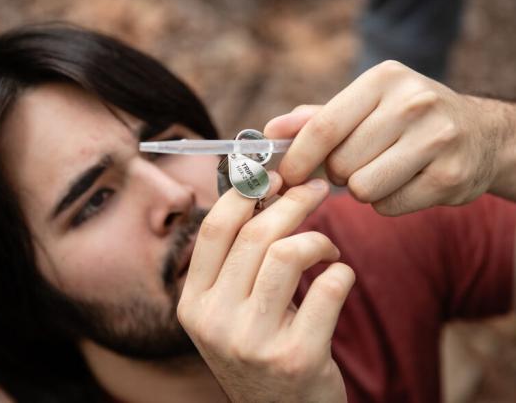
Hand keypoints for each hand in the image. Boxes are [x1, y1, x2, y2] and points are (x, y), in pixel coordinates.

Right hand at [178, 174, 354, 402]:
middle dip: (293, 201)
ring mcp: (253, 342)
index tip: (274, 176)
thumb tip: (262, 194)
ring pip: (288, 253)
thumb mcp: (231, 310)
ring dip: (318, 238)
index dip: (245, 193)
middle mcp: (215, 322)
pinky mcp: (296, 358)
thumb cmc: (260, 350)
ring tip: (327, 249)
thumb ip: (237, 262)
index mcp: (194, 303)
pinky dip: (341, 272)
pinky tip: (338, 276)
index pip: (214, 229)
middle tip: (317, 189)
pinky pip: (328, 288)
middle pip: (255, 235)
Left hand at [265, 60, 515, 214]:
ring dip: (363, 189)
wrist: (480, 135)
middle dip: (339, 173)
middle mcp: (413, 103)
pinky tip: (406, 182)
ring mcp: (436, 139)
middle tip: (358, 163)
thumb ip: (317, 119)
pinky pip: (388, 206)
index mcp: (383, 79)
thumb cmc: (407, 121)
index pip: (323, 126)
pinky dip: (388, 202)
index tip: (285, 177)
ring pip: (362, 189)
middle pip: (341, 164)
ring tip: (384, 170)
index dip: (298, 159)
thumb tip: (271, 132)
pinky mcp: (450, 176)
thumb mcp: (366, 106)